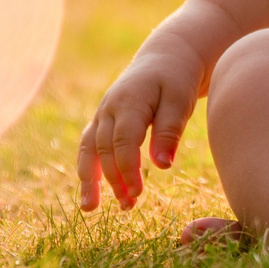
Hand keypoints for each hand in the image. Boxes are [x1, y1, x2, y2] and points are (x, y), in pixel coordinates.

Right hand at [77, 39, 205, 210]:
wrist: (165, 58)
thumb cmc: (176, 80)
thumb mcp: (180, 101)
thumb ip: (169, 131)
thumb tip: (162, 166)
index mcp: (129, 101)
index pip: (123, 141)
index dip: (127, 169)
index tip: (138, 192)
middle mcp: (109, 108)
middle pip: (105, 149)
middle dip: (113, 179)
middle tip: (129, 205)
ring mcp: (102, 114)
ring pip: (89, 150)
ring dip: (91, 179)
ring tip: (90, 209)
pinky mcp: (102, 121)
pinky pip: (88, 147)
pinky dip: (88, 169)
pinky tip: (91, 193)